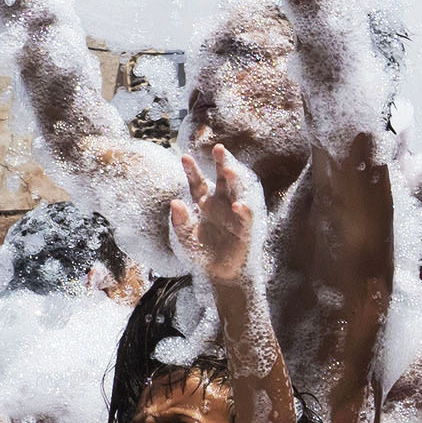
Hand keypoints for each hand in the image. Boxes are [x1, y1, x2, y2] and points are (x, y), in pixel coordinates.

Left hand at [171, 145, 254, 284]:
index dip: (192, 170)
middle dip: (222, 163)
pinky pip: (246, 216)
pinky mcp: (245, 228)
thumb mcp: (185, 238)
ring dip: (235, 180)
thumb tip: (175, 202)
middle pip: (223, 179)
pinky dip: (243, 210)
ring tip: (228, 169)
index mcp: (205, 202)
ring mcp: (234, 214)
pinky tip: (237, 205)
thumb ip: (180, 221)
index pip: (198, 182)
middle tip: (219, 148)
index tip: (184, 157)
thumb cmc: (201, 252)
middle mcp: (221, 203)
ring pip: (238, 191)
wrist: (218, 274)